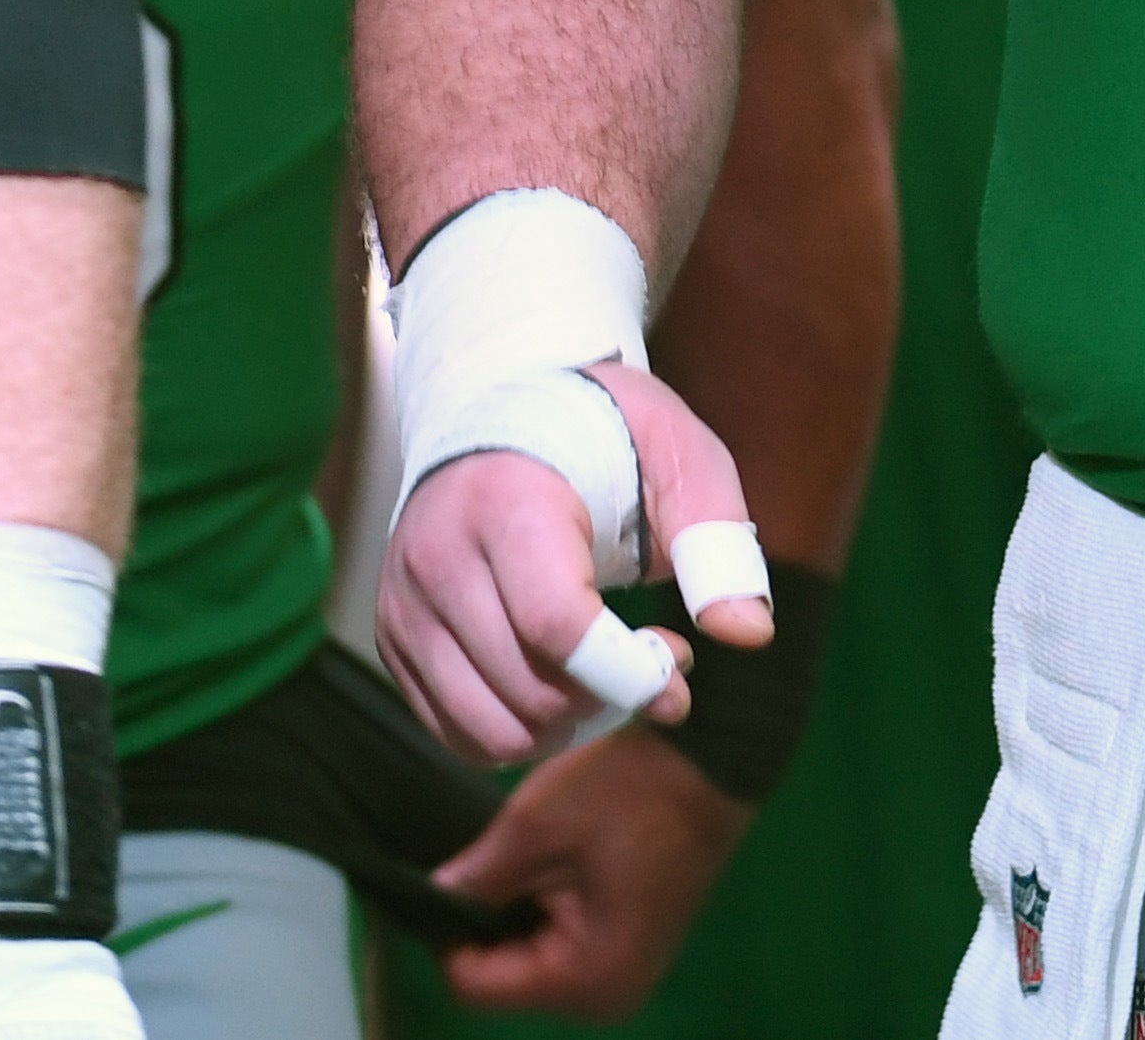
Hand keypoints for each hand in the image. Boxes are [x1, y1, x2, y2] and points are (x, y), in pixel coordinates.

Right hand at [380, 360, 764, 761]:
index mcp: (505, 501)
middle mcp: (436, 557)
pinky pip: (460, 735)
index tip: (680, 662)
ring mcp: (405, 605)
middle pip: (529, 690)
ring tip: (616, 675)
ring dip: (573, 727)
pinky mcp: (395, 640)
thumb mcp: (680, 452)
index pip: (554, 623)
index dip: (629, 672)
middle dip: (615, 698)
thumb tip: (749, 634)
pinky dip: (526, 734)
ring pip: (492, 732)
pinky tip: (568, 687)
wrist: (503, 408)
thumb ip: (717, 540)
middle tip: (662, 658)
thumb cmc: (605, 434)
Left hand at [429, 721, 757, 1021]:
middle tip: (487, 861)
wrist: (718, 758)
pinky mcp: (634, 952)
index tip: (444, 879)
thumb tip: (428, 896)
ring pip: (533, 966)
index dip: (446, 934)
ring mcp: (626, 978)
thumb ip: (474, 876)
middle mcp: (608, 997)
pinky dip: (547, 915)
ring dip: (516, 917)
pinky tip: (552, 867)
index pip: (474, 986)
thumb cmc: (629, 790)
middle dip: (484, 926)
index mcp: (585, 979)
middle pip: (504, 983)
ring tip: (523, 858)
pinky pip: (565, 952)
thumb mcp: (537, 825)